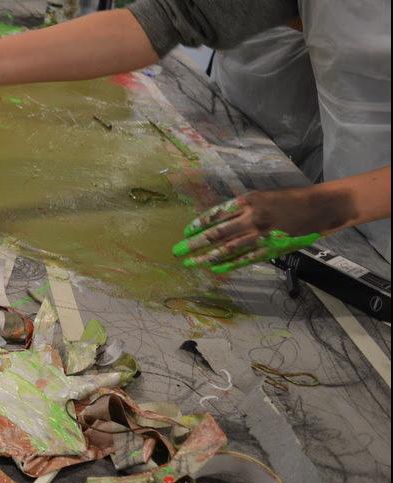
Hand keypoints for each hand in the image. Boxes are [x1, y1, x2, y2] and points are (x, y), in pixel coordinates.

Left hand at [171, 186, 356, 273]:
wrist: (320, 207)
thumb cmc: (290, 200)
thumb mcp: (263, 196)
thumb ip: (242, 208)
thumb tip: (218, 221)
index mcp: (248, 201)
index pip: (216, 214)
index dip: (199, 224)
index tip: (185, 232)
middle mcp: (251, 217)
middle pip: (217, 233)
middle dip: (194, 243)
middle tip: (178, 251)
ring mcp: (261, 234)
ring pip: (228, 248)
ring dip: (207, 256)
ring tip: (191, 263)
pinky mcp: (271, 247)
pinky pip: (245, 258)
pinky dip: (229, 264)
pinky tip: (215, 268)